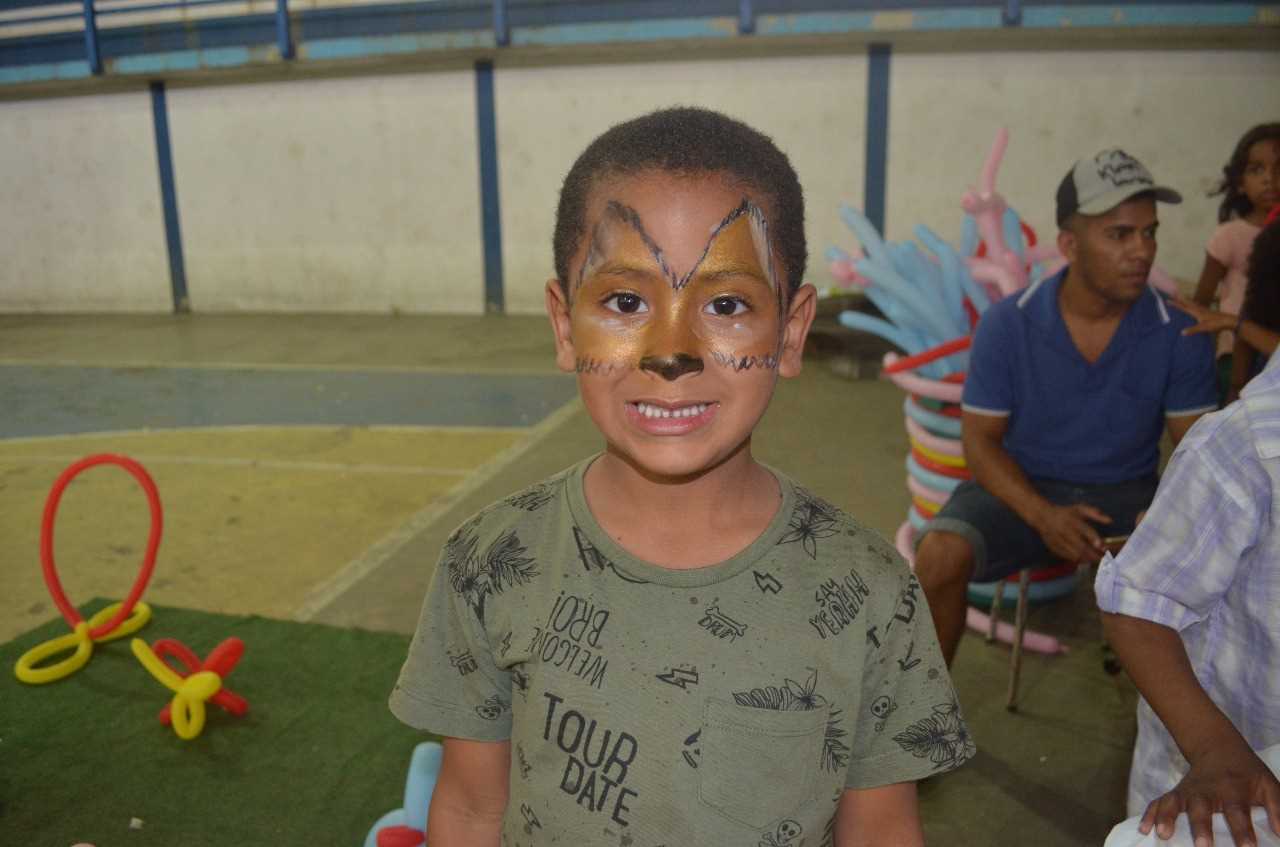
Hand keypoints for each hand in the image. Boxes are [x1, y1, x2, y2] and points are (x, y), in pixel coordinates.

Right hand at [1031, 503, 1109, 562]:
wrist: (1043, 516)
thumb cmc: (1065, 512)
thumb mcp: (1080, 509)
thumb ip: (1095, 514)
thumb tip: (1110, 521)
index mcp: (1073, 520)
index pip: (1086, 531)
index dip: (1095, 539)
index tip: (1103, 547)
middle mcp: (1065, 530)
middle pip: (1081, 546)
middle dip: (1093, 554)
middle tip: (1103, 559)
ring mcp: (1058, 540)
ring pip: (1074, 553)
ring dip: (1086, 558)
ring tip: (1095, 561)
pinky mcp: (1053, 546)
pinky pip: (1066, 556)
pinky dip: (1076, 559)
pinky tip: (1083, 560)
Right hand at [1139, 741, 1279, 846]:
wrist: (1219, 747)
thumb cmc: (1248, 774)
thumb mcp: (1269, 785)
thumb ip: (1278, 808)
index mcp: (1232, 790)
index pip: (1238, 812)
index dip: (1243, 831)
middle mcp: (1207, 790)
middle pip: (1202, 808)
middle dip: (1201, 827)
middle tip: (1202, 846)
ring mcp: (1187, 791)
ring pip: (1174, 803)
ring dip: (1166, 818)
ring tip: (1162, 835)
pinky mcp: (1175, 793)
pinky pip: (1159, 802)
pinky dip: (1150, 815)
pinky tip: (1144, 830)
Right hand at [1171, 297, 1236, 335]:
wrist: (1229, 321)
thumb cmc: (1216, 324)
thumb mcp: (1203, 327)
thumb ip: (1193, 330)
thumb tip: (1181, 332)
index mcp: (1197, 312)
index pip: (1184, 307)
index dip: (1176, 304)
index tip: (1168, 300)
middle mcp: (1199, 309)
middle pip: (1187, 303)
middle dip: (1180, 300)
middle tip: (1173, 296)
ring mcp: (1204, 310)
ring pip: (1192, 304)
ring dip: (1186, 301)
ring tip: (1181, 299)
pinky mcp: (1208, 312)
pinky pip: (1197, 307)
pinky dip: (1192, 305)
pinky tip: (1194, 307)